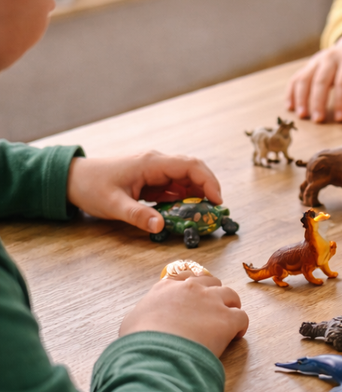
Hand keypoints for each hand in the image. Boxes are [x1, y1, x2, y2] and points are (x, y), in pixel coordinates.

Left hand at [67, 152, 222, 234]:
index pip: (190, 166)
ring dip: (198, 195)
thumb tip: (160, 227)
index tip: (218, 201)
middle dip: (209, 188)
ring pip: (186, 179)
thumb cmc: (90, 187)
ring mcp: (155, 171)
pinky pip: (175, 187)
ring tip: (205, 214)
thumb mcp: (113, 204)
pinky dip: (186, 199)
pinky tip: (187, 213)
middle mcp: (157, 164)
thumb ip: (138, 215)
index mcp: (151, 163)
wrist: (72, 179)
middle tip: (217, 211)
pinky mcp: (152, 180)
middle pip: (193, 170)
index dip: (208, 182)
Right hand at [120, 273, 248, 357]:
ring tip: (229, 319)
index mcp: (166, 288)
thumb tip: (145, 321)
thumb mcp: (132, 322)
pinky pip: (242, 316)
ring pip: (231, 295)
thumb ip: (143, 314)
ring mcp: (211, 302)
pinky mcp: (226, 319)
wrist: (156, 354)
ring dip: (231, 305)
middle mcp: (191, 289)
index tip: (197, 293)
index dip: (194, 285)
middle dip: (215, 294)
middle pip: (211, 283)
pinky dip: (241, 325)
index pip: (186, 276)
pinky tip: (236, 335)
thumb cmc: (139, 342)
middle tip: (215, 308)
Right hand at [286, 28, 341, 122]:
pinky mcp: (309, 65)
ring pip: (305, 78)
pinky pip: (296, 77)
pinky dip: (291, 92)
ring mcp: (318, 60)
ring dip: (301, 97)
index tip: (340, 118)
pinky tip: (290, 107)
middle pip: (321, 79)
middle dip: (318, 101)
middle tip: (318, 120)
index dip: (341, 100)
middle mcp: (332, 57)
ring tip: (302, 116)